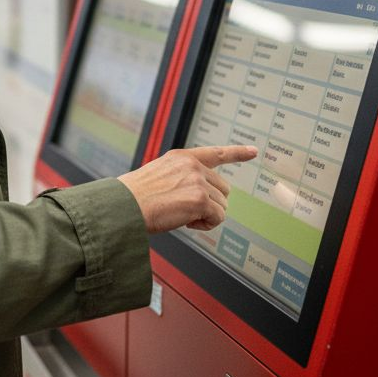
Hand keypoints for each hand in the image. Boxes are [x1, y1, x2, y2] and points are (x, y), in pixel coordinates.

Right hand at [117, 146, 257, 233]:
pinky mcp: (200, 199)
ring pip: (221, 205)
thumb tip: (204, 198)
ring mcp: (198, 181)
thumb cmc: (135, 198)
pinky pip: (218, 217)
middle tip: (186, 210)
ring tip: (181, 215)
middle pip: (223, 189)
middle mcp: (192, 166)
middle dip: (210, 203)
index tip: (254, 151)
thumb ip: (183, 179)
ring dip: (206, 215)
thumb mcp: (160, 177)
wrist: (123, 206)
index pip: (216, 153)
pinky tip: (187, 222)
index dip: (237, 152)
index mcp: (182, 157)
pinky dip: (206, 224)